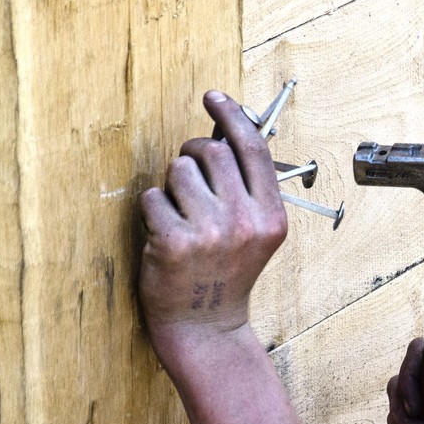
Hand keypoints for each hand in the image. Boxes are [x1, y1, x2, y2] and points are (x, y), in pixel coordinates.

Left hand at [138, 90, 287, 357]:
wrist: (206, 326)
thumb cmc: (227, 272)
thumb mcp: (257, 232)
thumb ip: (248, 188)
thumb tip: (224, 131)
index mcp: (271, 215)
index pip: (253, 148)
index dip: (231, 115)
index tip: (213, 97)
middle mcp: (245, 221)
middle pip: (211, 152)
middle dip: (193, 154)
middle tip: (189, 177)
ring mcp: (210, 233)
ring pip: (177, 170)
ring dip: (171, 185)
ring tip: (179, 213)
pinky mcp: (174, 243)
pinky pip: (152, 198)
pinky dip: (152, 210)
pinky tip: (164, 234)